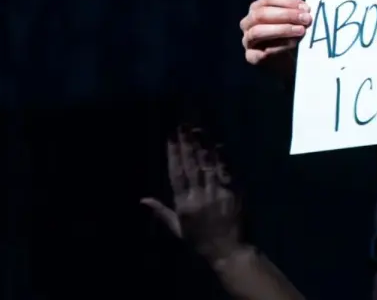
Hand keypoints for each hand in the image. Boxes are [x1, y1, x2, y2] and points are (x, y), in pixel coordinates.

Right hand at [140, 127, 242, 264]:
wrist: (228, 251)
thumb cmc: (200, 241)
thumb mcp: (178, 229)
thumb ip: (162, 211)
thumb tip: (142, 199)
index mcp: (184, 204)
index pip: (176, 174)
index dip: (173, 154)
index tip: (170, 137)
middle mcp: (200, 196)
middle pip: (192, 164)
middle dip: (186, 143)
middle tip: (182, 126)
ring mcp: (218, 193)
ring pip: (208, 164)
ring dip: (202, 145)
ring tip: (197, 129)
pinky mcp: (234, 192)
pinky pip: (227, 171)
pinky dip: (222, 157)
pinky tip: (218, 144)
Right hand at [240, 0, 310, 69]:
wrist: (285, 63)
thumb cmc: (288, 37)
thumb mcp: (292, 22)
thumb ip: (296, 15)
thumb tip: (305, 12)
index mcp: (256, 8)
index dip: (288, 1)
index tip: (306, 8)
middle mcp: (248, 22)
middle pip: (262, 14)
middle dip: (286, 15)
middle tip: (306, 19)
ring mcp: (247, 40)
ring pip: (258, 31)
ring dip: (282, 30)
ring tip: (301, 31)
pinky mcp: (251, 57)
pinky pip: (263, 51)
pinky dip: (280, 47)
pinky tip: (293, 44)